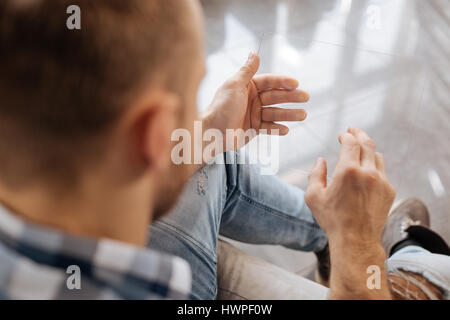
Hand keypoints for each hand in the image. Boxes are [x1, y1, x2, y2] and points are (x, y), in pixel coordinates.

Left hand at [203, 52, 309, 149]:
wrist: (212, 133)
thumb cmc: (220, 108)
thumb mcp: (234, 86)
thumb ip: (247, 71)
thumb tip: (254, 52)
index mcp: (247, 87)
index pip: (269, 82)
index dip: (282, 82)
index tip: (295, 83)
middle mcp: (252, 100)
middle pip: (275, 97)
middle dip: (291, 97)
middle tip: (305, 97)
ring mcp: (254, 115)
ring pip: (275, 113)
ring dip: (289, 114)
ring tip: (302, 115)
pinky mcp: (254, 129)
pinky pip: (269, 128)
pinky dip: (278, 129)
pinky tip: (286, 129)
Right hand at [305, 127, 395, 244]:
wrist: (356, 240)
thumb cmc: (332, 220)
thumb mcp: (313, 196)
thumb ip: (315, 174)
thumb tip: (320, 160)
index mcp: (348, 171)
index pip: (351, 142)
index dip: (346, 135)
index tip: (341, 135)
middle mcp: (367, 172)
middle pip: (367, 143)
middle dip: (359, 133)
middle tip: (353, 130)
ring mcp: (381, 181)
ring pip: (377, 156)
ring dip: (368, 149)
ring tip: (361, 149)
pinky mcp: (389, 191)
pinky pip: (382, 172)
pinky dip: (374, 166)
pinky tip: (367, 171)